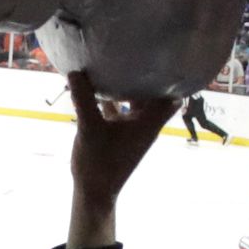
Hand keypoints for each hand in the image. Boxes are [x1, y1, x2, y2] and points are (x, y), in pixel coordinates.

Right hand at [65, 72, 180, 248]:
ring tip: (117, 64)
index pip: (173, 98)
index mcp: (148, 123)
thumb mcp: (89, 128)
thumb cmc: (99, 163)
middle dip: (147, 78)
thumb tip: (75, 72)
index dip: (173, 80)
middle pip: (154, 96)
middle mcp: (144, 124)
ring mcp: (131, 130)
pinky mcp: (117, 135)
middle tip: (138, 55)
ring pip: (136, 103)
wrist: (94, 193)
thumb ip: (84, 100)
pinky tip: (96, 86)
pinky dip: (112, 100)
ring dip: (128, 87)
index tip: (164, 61)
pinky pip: (119, 111)